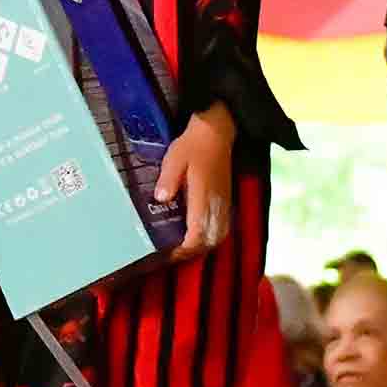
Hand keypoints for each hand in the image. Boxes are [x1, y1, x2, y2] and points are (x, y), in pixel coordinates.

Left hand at [155, 107, 237, 252]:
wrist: (216, 132)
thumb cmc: (193, 146)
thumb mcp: (174, 159)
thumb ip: (168, 180)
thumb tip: (161, 198)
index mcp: (204, 197)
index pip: (197, 234)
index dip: (184, 248)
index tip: (168, 252)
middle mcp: (217, 205)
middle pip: (209, 242)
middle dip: (191, 252)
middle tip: (171, 254)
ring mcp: (223, 204)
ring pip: (218, 237)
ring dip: (202, 247)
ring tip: (182, 248)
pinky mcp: (225, 201)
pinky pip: (222, 228)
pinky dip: (210, 238)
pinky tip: (197, 235)